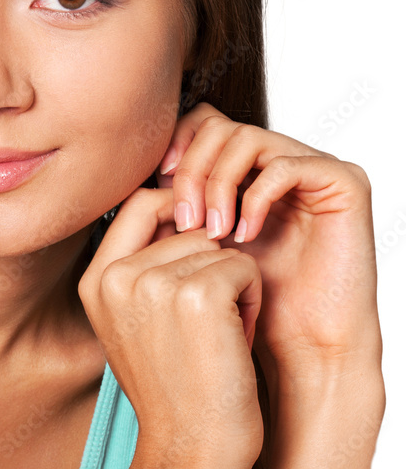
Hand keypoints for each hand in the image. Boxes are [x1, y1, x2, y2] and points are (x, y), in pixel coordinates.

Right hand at [78, 186, 264, 468]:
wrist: (190, 451)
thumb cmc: (174, 389)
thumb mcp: (133, 320)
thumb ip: (141, 265)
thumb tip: (180, 205)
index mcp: (94, 279)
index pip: (140, 203)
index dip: (179, 215)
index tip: (199, 250)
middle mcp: (116, 276)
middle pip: (186, 222)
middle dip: (210, 258)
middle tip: (209, 315)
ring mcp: (153, 283)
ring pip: (218, 244)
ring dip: (233, 280)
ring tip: (221, 331)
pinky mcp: (198, 295)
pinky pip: (243, 265)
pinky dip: (253, 297)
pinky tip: (238, 336)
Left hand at [157, 102, 381, 379]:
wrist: (300, 345)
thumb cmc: (243, 302)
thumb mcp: (191, 245)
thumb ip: (169, 205)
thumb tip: (126, 173)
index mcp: (241, 167)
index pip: (200, 123)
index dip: (175, 145)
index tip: (158, 181)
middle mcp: (275, 158)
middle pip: (217, 125)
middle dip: (192, 170)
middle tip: (183, 220)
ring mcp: (310, 166)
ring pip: (246, 138)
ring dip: (218, 184)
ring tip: (211, 232)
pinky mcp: (342, 181)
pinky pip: (288, 166)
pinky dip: (256, 198)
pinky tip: (244, 237)